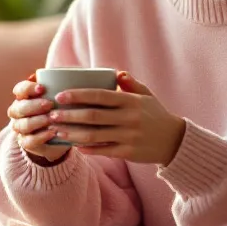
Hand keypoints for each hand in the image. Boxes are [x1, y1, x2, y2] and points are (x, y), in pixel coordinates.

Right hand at [7, 74, 69, 163]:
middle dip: (33, 105)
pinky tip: (52, 132)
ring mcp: (21, 128)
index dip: (28, 88)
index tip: (42, 88)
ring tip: (51, 119)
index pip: (19, 90)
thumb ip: (60, 82)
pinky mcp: (27, 143)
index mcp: (24, 97)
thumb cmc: (61, 107)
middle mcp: (18, 112)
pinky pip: (28, 141)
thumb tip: (63, 71)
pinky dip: (40, 137)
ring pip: (22, 125)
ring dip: (36, 121)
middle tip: (49, 104)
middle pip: (18, 108)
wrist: (62, 133)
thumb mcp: (62, 93)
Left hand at [48, 72, 185, 165]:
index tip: (60, 96)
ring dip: (73, 133)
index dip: (78, 96)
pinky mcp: (128, 152)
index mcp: (130, 101)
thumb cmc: (156, 115)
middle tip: (51, 114)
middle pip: (92, 117)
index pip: (99, 96)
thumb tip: (117, 73)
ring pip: (94, 135)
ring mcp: (128, 136)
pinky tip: (74, 145)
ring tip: (57, 131)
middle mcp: (128, 118)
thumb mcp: (147, 96)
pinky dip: (87, 148)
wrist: (174, 141)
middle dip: (69, 115)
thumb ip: (131, 84)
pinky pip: (103, 150)